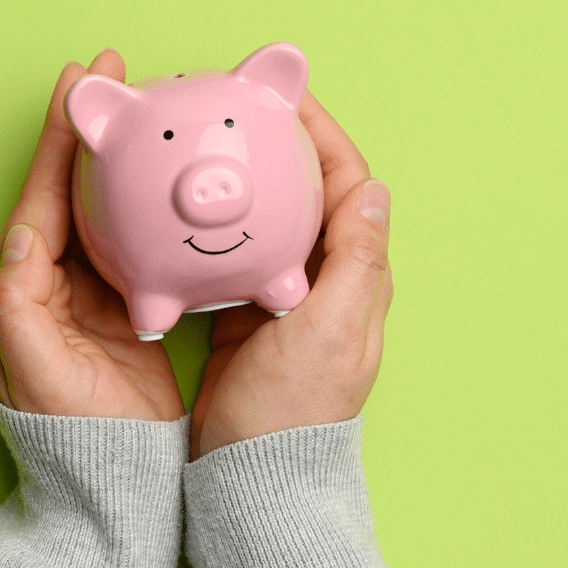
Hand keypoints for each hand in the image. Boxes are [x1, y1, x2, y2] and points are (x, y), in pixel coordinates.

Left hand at [0, 50, 184, 422]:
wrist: (112, 473)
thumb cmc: (69, 428)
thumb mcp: (33, 367)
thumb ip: (18, 301)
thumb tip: (22, 234)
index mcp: (29, 280)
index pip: (43, 191)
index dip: (59, 134)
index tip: (80, 80)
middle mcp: (57, 275)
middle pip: (74, 185)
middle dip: (92, 129)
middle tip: (116, 77)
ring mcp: (95, 286)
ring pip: (109, 206)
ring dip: (123, 159)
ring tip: (150, 113)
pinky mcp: (131, 301)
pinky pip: (141, 238)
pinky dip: (154, 206)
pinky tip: (176, 186)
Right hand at [190, 92, 391, 458]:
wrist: (252, 467)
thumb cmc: (294, 407)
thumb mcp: (331, 330)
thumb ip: (355, 262)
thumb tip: (376, 193)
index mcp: (353, 277)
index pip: (349, 188)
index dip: (325, 140)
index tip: (290, 101)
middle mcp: (323, 280)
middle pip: (310, 194)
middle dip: (285, 149)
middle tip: (246, 113)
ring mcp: (283, 294)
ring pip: (271, 219)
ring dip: (250, 182)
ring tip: (215, 148)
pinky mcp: (247, 311)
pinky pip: (237, 251)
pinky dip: (221, 225)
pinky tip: (191, 212)